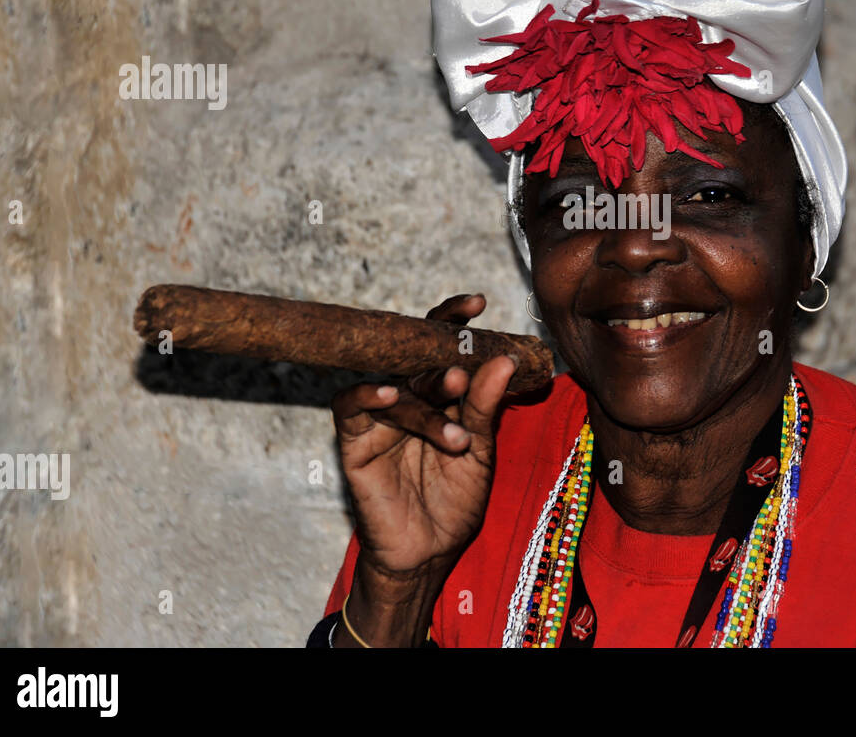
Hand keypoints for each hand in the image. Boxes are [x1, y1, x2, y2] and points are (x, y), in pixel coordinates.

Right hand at [330, 293, 517, 644]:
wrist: (428, 552)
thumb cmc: (455, 501)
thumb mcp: (481, 451)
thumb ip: (486, 406)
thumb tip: (504, 359)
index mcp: (440, 395)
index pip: (442, 346)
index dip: (454, 319)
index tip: (478, 303)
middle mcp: (409, 398)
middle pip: (415, 357)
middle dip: (440, 355)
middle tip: (464, 366)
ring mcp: (380, 418)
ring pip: (395, 384)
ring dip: (425, 398)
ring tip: (457, 423)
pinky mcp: (354, 440)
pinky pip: (351, 405)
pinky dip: (367, 393)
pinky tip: (389, 394)